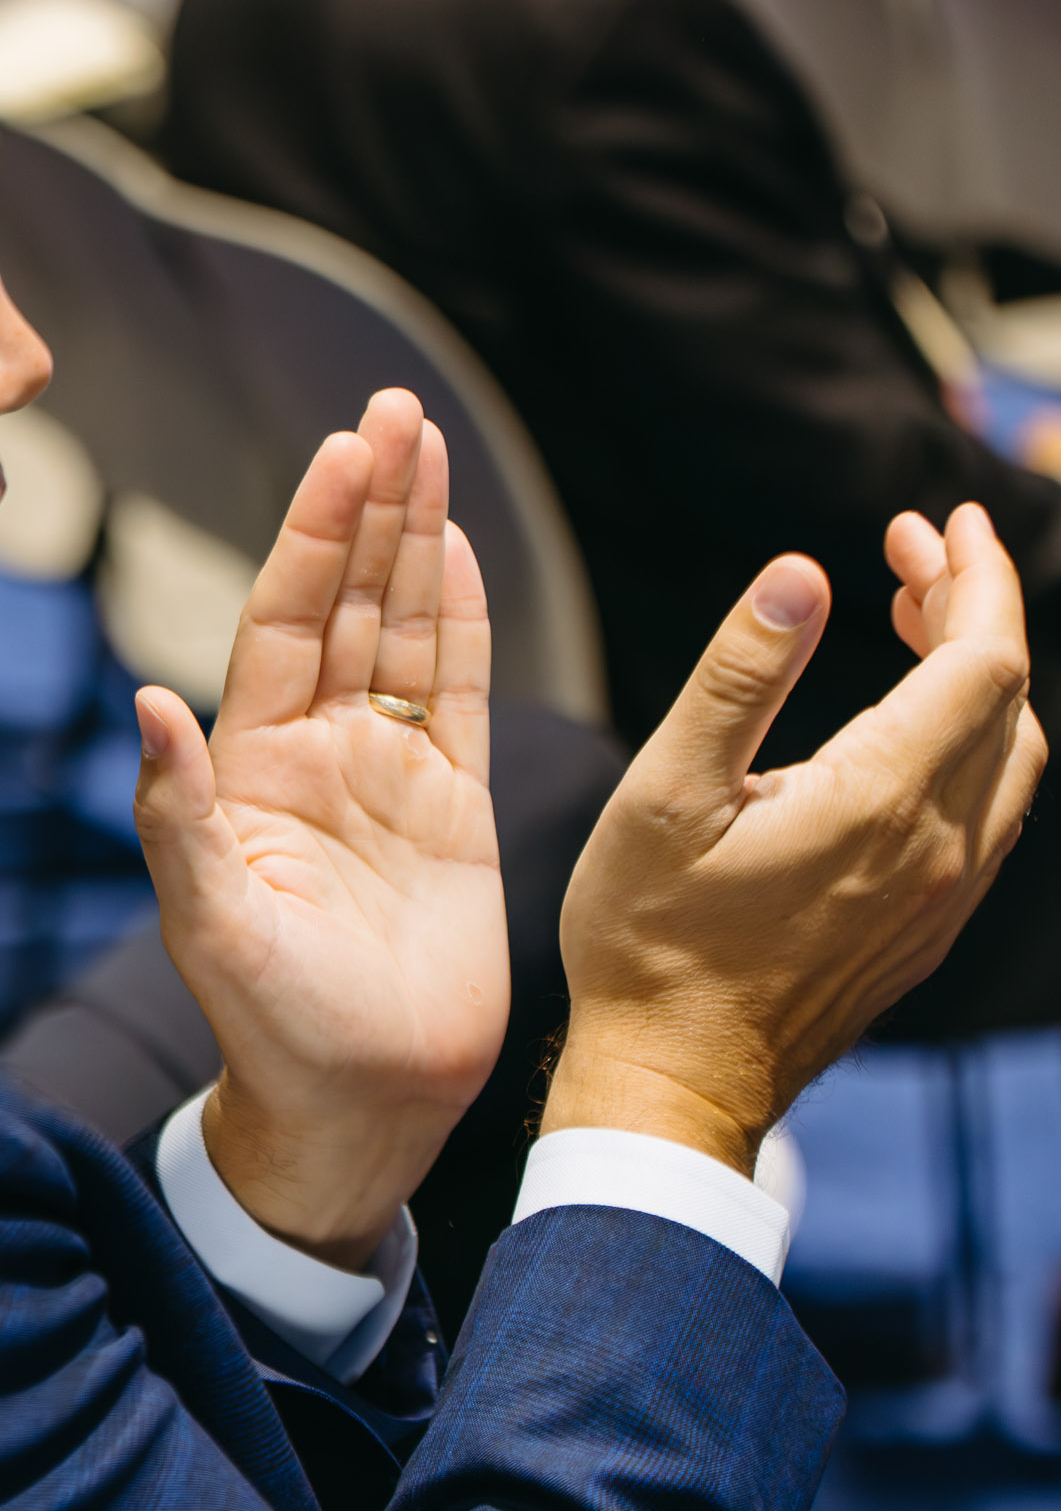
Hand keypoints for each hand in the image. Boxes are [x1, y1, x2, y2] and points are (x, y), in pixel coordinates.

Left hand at [132, 391, 508, 1269]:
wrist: (370, 1098)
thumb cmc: (279, 1026)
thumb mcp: (213, 920)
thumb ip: (180, 812)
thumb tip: (146, 701)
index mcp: (255, 767)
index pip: (284, 620)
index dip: (312, 534)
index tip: (341, 453)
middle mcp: (323, 753)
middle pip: (348, 602)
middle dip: (371, 506)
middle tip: (397, 412)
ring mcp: (393, 774)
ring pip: (407, 632)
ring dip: (418, 541)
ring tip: (432, 449)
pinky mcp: (456, 806)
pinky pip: (462, 695)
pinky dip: (464, 623)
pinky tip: (460, 555)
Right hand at [542, 504, 1045, 1173]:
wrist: (677, 1083)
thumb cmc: (652, 941)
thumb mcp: (667, 792)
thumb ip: (741, 674)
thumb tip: (802, 572)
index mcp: (885, 800)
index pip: (987, 657)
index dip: (977, 574)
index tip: (942, 518)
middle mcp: (942, 849)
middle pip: (1007, 696)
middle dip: (969, 606)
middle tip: (904, 551)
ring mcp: (945, 897)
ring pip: (1010, 756)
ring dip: (978, 674)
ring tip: (911, 620)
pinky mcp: (931, 929)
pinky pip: (991, 813)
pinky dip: (974, 740)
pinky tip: (912, 726)